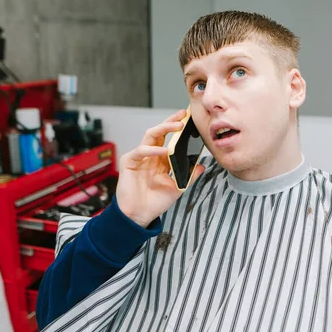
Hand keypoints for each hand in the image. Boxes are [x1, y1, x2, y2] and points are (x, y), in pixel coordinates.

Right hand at [115, 109, 205, 227]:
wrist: (139, 215)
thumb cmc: (155, 202)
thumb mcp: (178, 188)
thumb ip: (189, 176)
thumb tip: (202, 165)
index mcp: (161, 159)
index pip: (170, 138)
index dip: (177, 128)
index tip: (190, 119)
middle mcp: (150, 155)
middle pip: (160, 132)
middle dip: (171, 121)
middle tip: (183, 115)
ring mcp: (139, 157)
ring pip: (150, 136)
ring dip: (163, 128)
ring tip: (177, 126)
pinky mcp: (129, 162)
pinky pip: (141, 151)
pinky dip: (152, 150)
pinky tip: (163, 151)